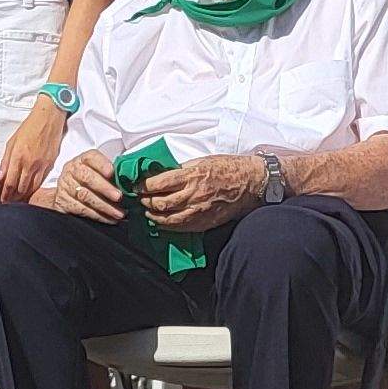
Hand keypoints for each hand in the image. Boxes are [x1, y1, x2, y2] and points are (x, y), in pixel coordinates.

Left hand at [0, 96, 63, 203]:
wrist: (49, 118)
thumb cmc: (30, 126)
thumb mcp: (12, 141)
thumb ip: (5, 161)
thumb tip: (0, 177)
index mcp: (18, 157)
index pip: (10, 182)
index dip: (6, 194)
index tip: (3, 199)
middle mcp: (29, 164)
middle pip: (21, 188)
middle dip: (14, 197)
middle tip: (10, 201)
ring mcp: (41, 165)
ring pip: (32, 187)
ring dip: (25, 195)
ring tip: (20, 199)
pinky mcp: (50, 164)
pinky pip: (41, 181)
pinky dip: (35, 188)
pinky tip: (31, 190)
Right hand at [40, 150, 126, 224]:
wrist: (67, 192)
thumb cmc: (89, 180)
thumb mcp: (98, 171)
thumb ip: (111, 173)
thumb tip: (131, 181)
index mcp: (83, 159)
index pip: (91, 157)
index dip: (102, 164)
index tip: (112, 172)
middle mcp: (72, 170)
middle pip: (87, 177)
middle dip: (105, 188)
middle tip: (119, 197)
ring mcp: (66, 186)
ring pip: (85, 196)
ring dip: (104, 206)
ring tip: (119, 213)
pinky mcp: (63, 202)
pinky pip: (81, 209)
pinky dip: (97, 215)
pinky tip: (109, 218)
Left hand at [139, 153, 265, 232]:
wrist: (250, 182)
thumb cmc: (228, 168)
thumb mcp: (202, 161)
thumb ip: (181, 170)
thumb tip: (161, 175)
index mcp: (191, 175)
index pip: (158, 183)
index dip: (143, 186)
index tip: (137, 185)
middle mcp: (193, 194)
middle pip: (160, 203)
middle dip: (145, 201)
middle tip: (140, 198)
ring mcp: (199, 211)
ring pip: (167, 218)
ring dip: (153, 215)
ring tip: (148, 211)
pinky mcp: (204, 222)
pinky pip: (180, 228)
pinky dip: (167, 225)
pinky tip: (162, 221)